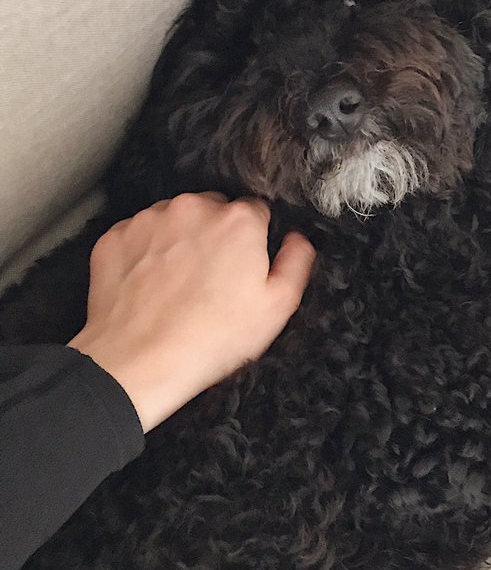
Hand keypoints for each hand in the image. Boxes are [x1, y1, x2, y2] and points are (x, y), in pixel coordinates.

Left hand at [68, 193, 314, 431]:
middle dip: (217, 235)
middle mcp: (193, 207)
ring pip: (175, 219)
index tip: (245, 267)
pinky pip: (139, 236)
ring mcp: (149, 219)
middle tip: (212, 280)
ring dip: (180, 240)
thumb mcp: (277, 308)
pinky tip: (150, 287)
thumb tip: (297, 239)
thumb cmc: (212, 338)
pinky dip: (145, 253)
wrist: (139, 362)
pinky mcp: (115, 237)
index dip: (254, 239)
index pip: (256, 210)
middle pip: (214, 209)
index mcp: (238, 219)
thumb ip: (296, 263)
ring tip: (179, 286)